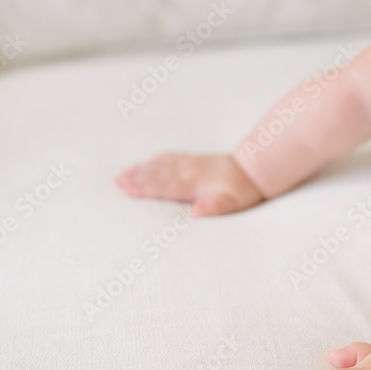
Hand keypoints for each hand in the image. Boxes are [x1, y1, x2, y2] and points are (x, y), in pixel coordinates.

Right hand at [114, 153, 264, 216]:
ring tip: (123, 173)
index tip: (125, 190)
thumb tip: (195, 211)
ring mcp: (191, 164)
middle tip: (115, 181)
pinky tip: (149, 161)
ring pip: (161, 165)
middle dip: (135, 178)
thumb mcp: (233, 204)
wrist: (256, 170)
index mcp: (194, 184)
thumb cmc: (244, 192)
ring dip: (141, 169)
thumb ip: (215, 207)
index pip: (164, 187)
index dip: (144, 188)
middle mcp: (189, 171)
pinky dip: (157, 160)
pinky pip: (172, 158)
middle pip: (157, 174)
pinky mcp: (195, 160)